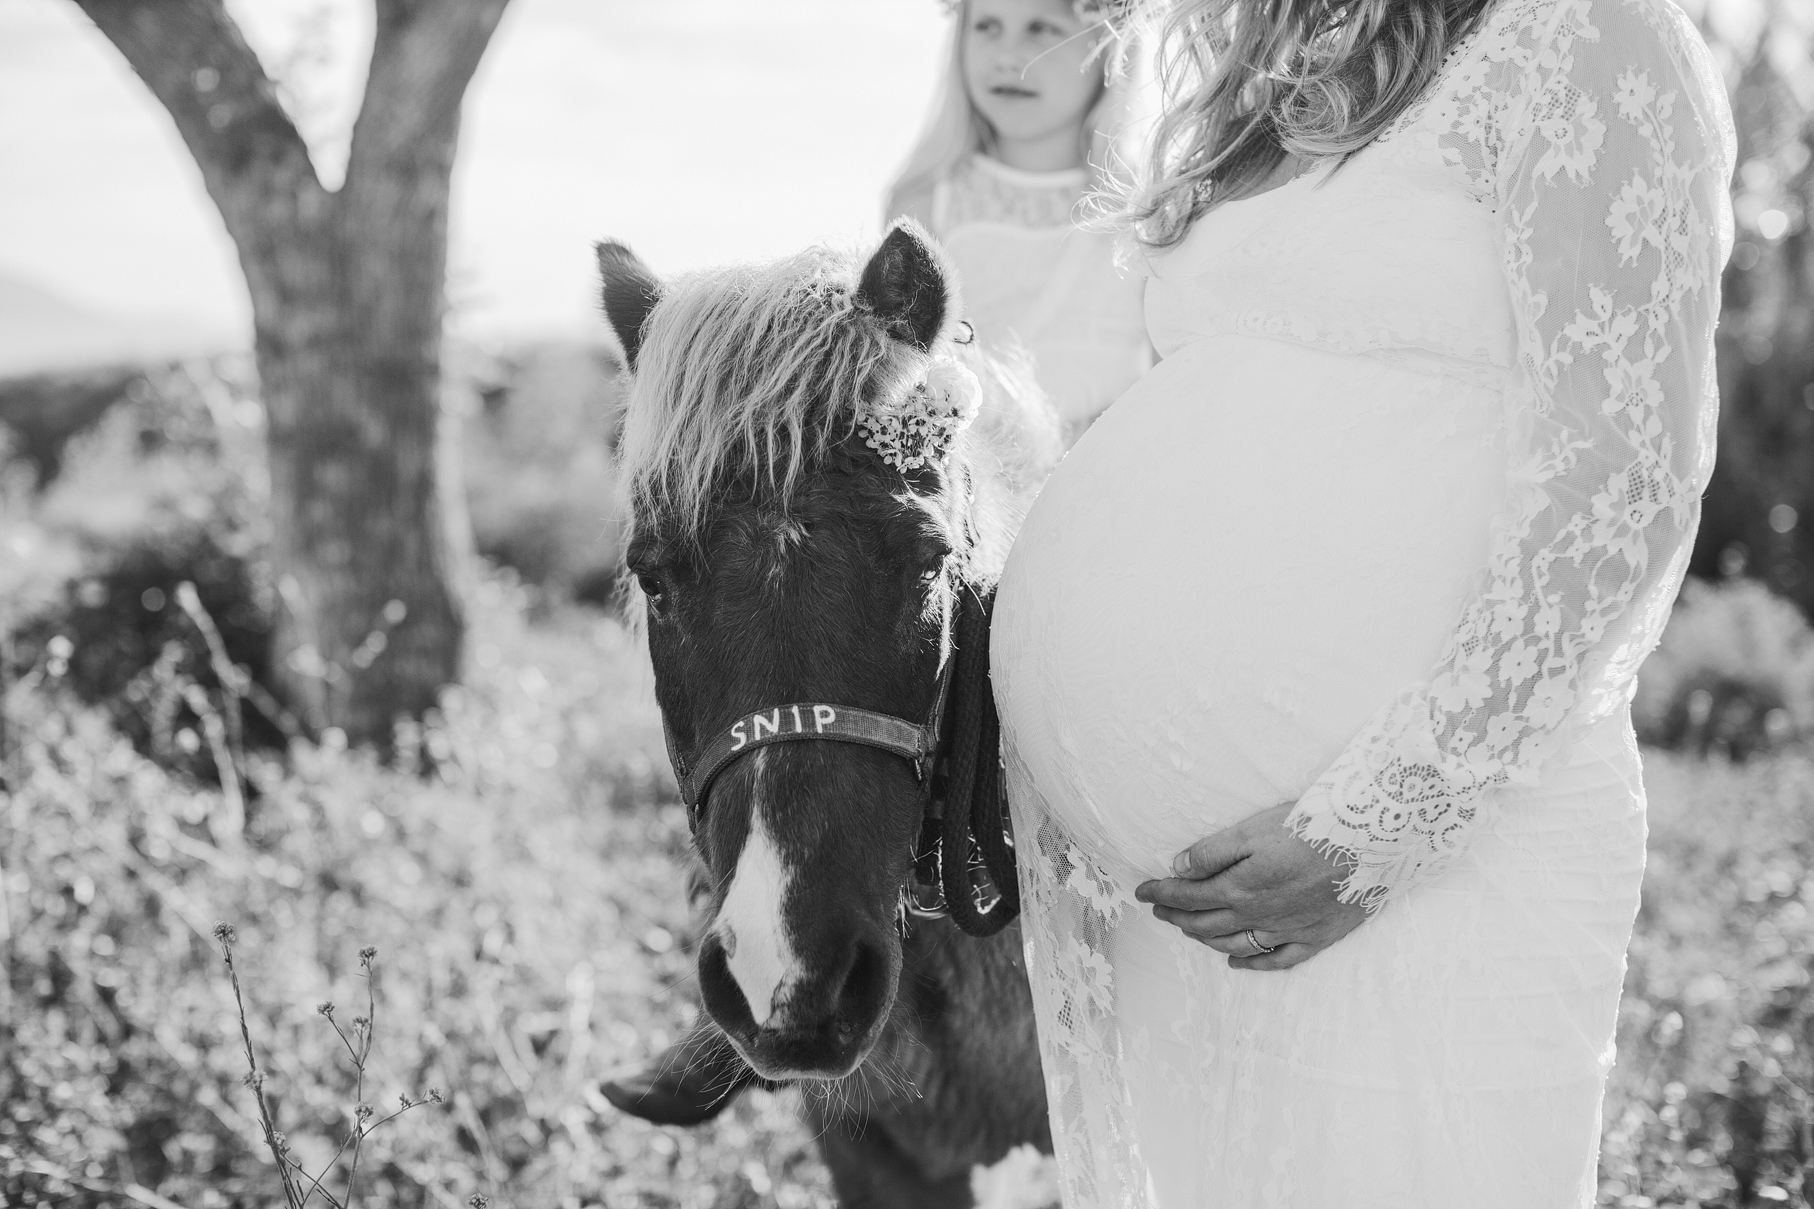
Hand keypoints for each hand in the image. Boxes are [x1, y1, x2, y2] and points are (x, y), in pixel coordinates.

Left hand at [1134, 804, 1367, 970]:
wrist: (1372, 842)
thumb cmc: (1311, 826)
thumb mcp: (1253, 830)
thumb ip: (1213, 852)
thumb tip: (1178, 867)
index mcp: (1240, 888)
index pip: (1188, 896)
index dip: (1160, 894)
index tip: (1141, 892)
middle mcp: (1259, 916)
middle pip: (1206, 924)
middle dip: (1176, 917)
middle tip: (1158, 911)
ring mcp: (1288, 931)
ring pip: (1234, 944)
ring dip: (1205, 939)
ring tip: (1188, 930)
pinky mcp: (1316, 938)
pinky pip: (1277, 961)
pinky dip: (1252, 964)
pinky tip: (1236, 963)